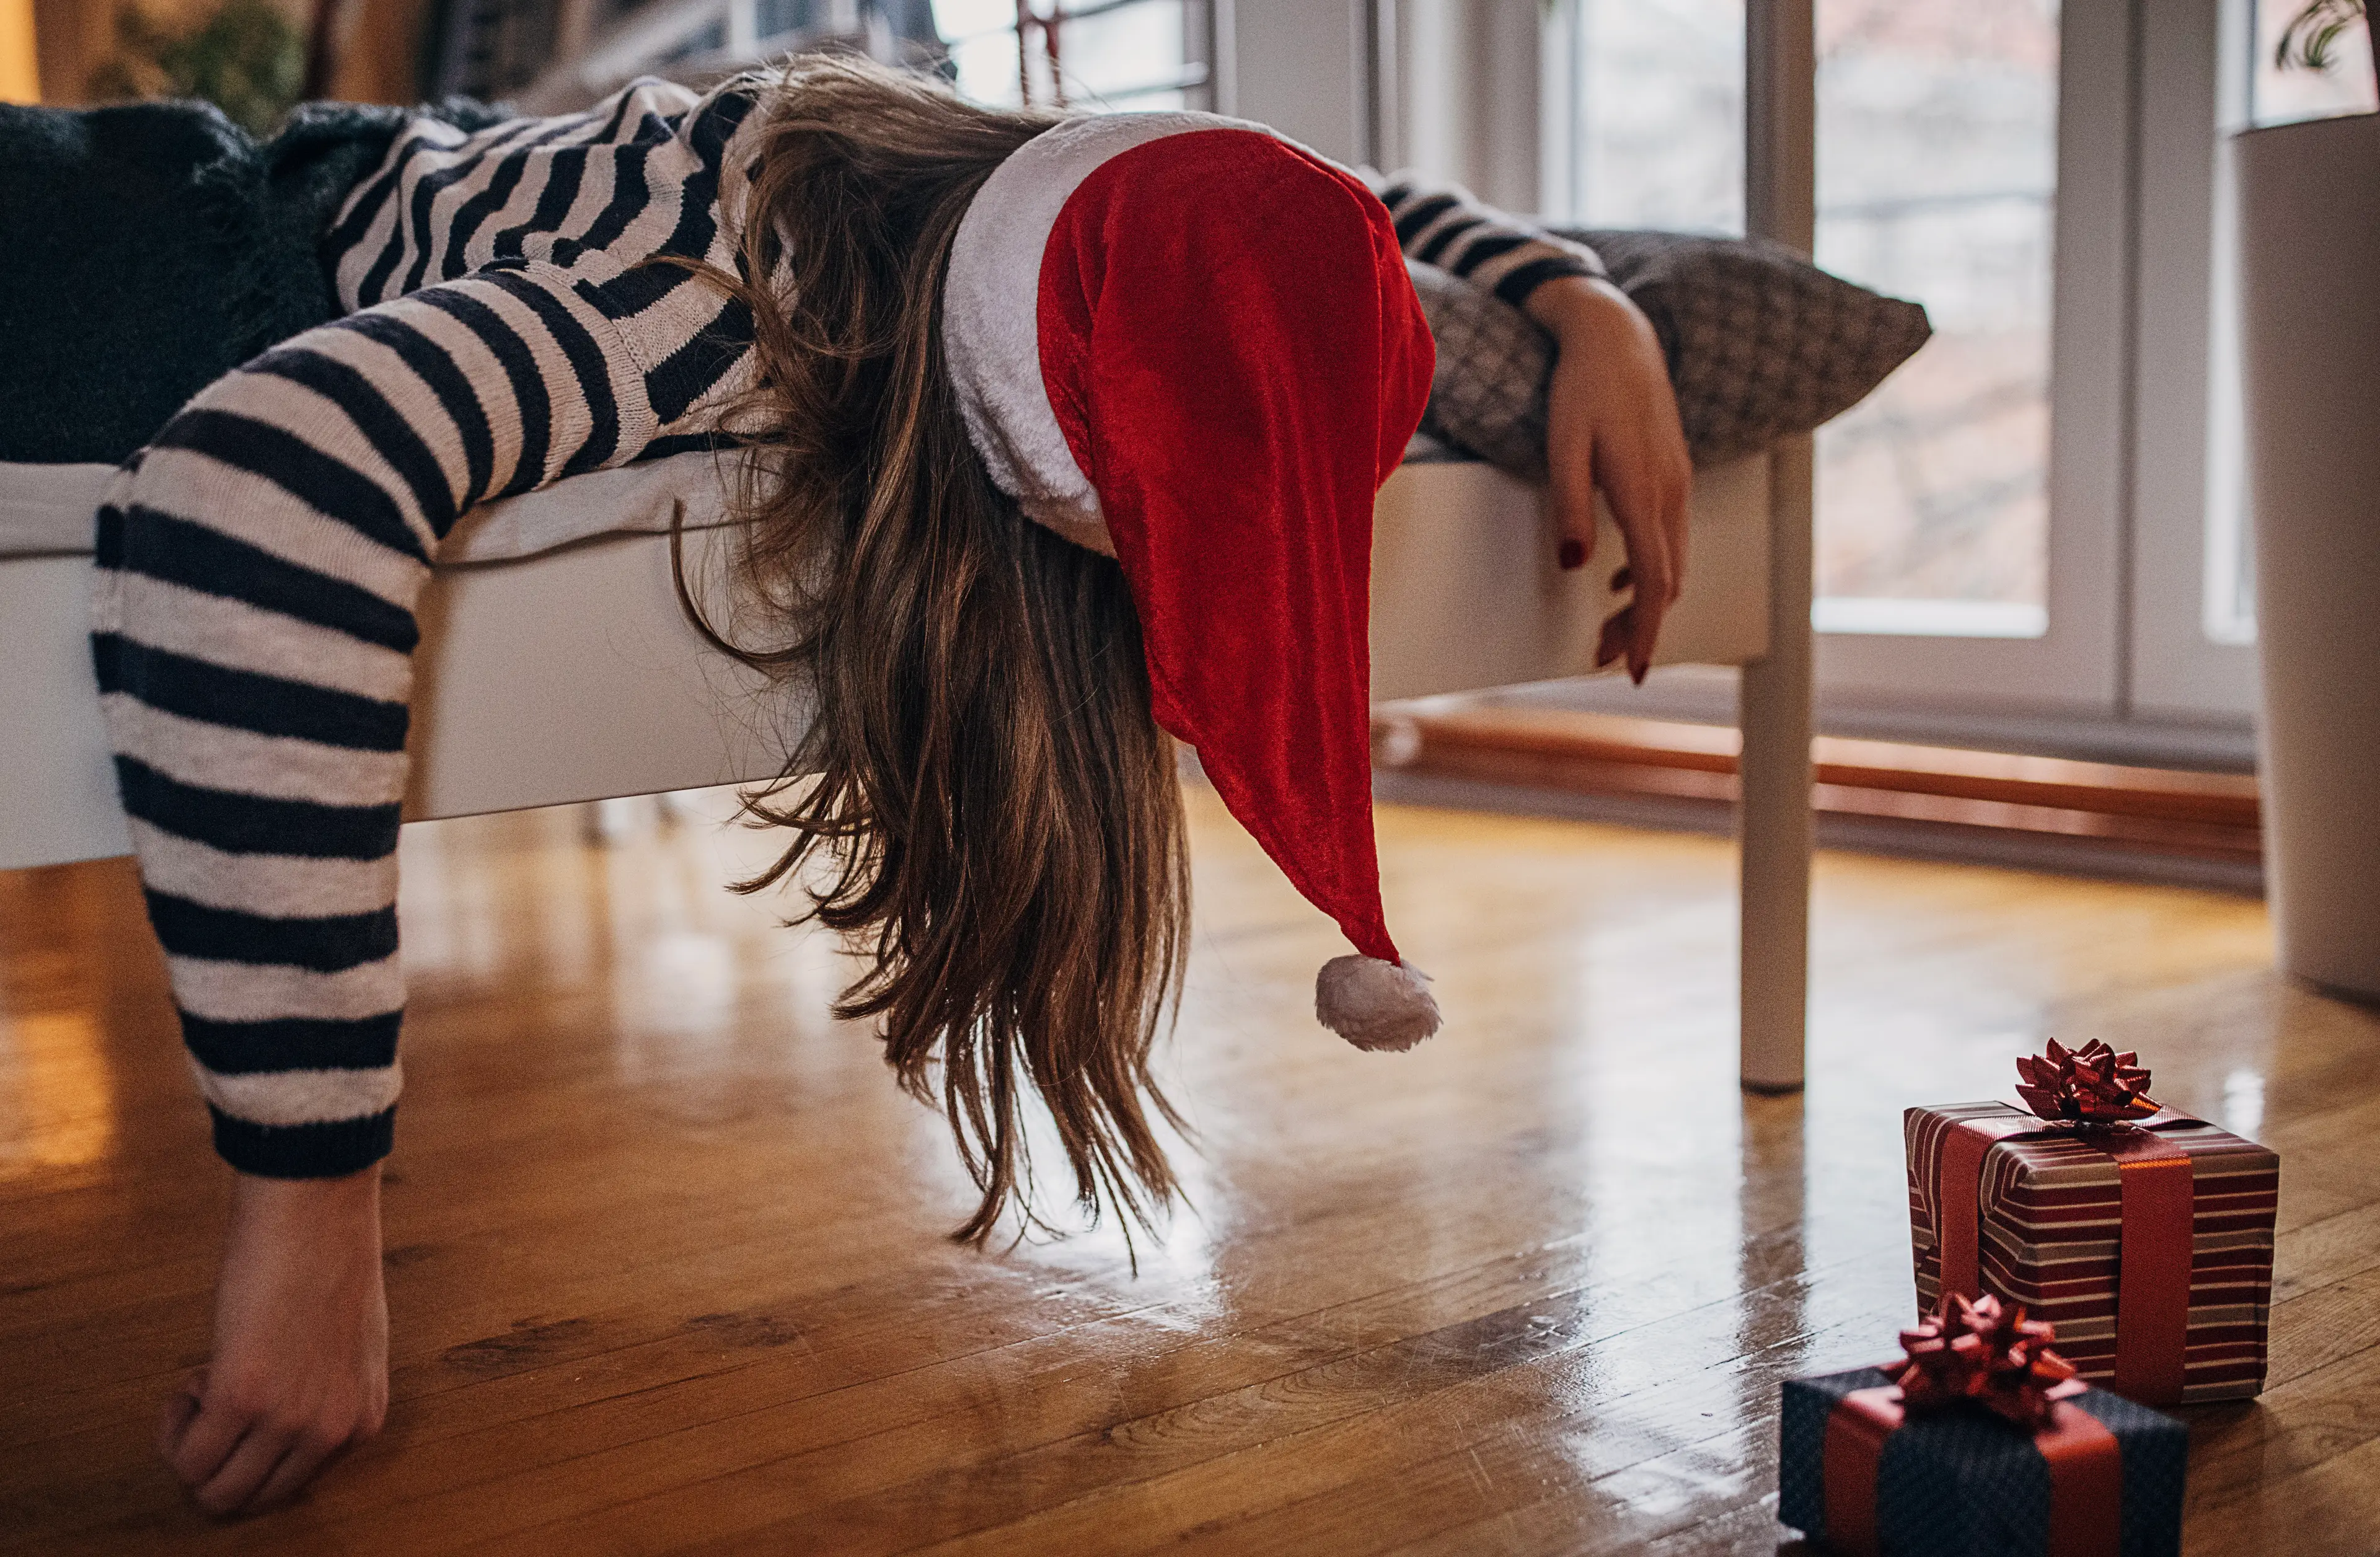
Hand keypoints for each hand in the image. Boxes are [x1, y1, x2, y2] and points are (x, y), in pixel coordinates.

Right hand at [159, 1167, 388, 1516]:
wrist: (318, 1206)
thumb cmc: (328, 1260)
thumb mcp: (350, 1345)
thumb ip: (325, 1391)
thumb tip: (279, 1427)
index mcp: (363, 1420)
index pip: (290, 1486)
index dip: (254, 1446)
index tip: (250, 1396)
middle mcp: (333, 1430)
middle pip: (249, 1499)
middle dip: (216, 1457)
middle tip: (217, 1395)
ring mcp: (289, 1418)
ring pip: (212, 1491)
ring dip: (191, 1443)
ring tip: (206, 1381)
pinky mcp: (242, 1397)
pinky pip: (186, 1457)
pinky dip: (173, 1426)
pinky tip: (195, 1373)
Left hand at [1525, 276, 1692, 682]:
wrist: (1617, 334)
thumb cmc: (1581, 387)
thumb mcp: (1562, 445)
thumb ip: (1570, 506)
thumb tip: (1575, 567)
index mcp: (1643, 492)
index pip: (1653, 583)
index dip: (1644, 632)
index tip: (1631, 672)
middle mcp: (1670, 493)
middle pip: (1665, 583)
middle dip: (1637, 628)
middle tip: (1599, 659)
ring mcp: (1677, 482)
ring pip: (1671, 563)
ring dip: (1642, 604)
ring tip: (1603, 631)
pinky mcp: (1672, 473)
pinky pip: (1669, 538)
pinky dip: (1649, 571)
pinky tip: (1616, 581)